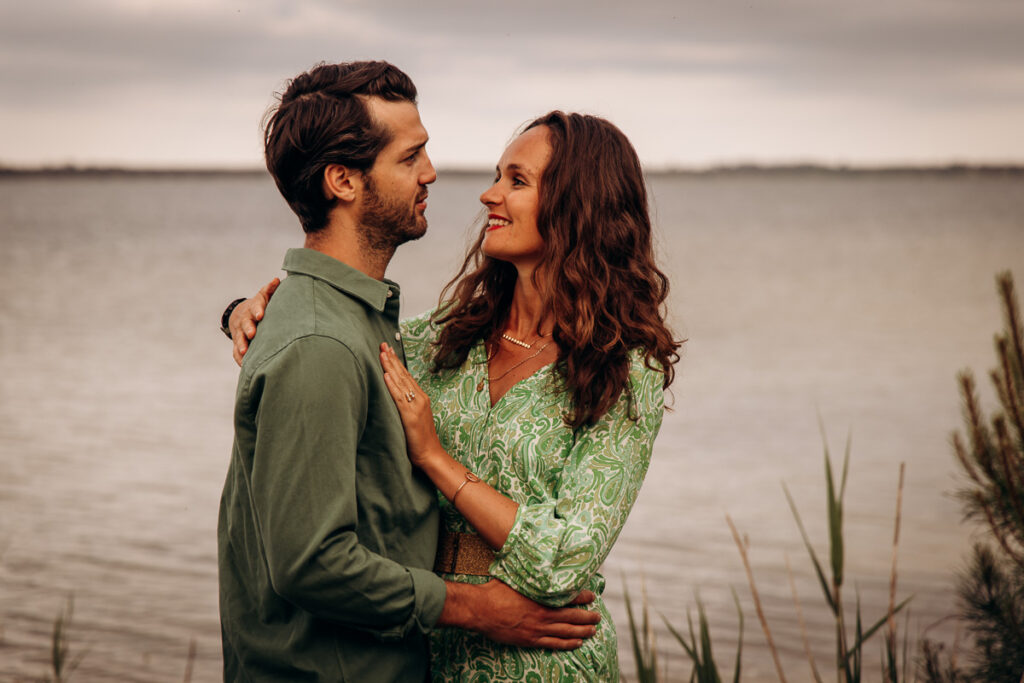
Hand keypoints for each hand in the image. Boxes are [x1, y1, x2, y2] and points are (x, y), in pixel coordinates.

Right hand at [230, 278, 279, 364]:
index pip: (255, 307)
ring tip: (245, 351)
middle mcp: (245, 320)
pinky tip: (244, 365)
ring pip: (239, 339)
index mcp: (253, 308)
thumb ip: (270, 289)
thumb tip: (277, 280)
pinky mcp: (238, 343)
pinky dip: (239, 358)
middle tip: (252, 334)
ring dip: (242, 345)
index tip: (261, 315)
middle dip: (248, 328)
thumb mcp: (264, 296)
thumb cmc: (260, 306)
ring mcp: (239, 332)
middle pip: (245, 324)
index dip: (257, 311)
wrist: (241, 314)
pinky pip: (236, 352)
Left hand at [379, 343, 442, 465]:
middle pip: (403, 375)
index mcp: (421, 398)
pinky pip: (399, 398)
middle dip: (392, 359)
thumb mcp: (414, 418)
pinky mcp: (410, 416)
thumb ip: (407, 406)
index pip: (406, 376)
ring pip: (401, 382)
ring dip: (391, 367)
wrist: (431, 455)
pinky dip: (392, 385)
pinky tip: (386, 375)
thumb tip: (395, 398)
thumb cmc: (421, 440)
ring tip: (383, 354)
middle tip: (382, 344)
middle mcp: (420, 399)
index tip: (387, 350)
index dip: (396, 362)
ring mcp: (416, 406)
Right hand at [440, 580, 599, 649]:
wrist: (480, 610)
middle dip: (587, 617)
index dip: (583, 597)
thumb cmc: (496, 590)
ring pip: (566, 632)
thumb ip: (528, 572)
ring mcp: (537, 629)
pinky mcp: (530, 640)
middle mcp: (543, 614)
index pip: (569, 597)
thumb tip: (535, 558)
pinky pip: (554, 644)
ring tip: (593, 631)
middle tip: (597, 616)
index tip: (592, 596)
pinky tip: (577, 643)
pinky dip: (567, 644)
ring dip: (582, 631)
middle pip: (572, 617)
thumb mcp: (515, 576)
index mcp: (541, 597)